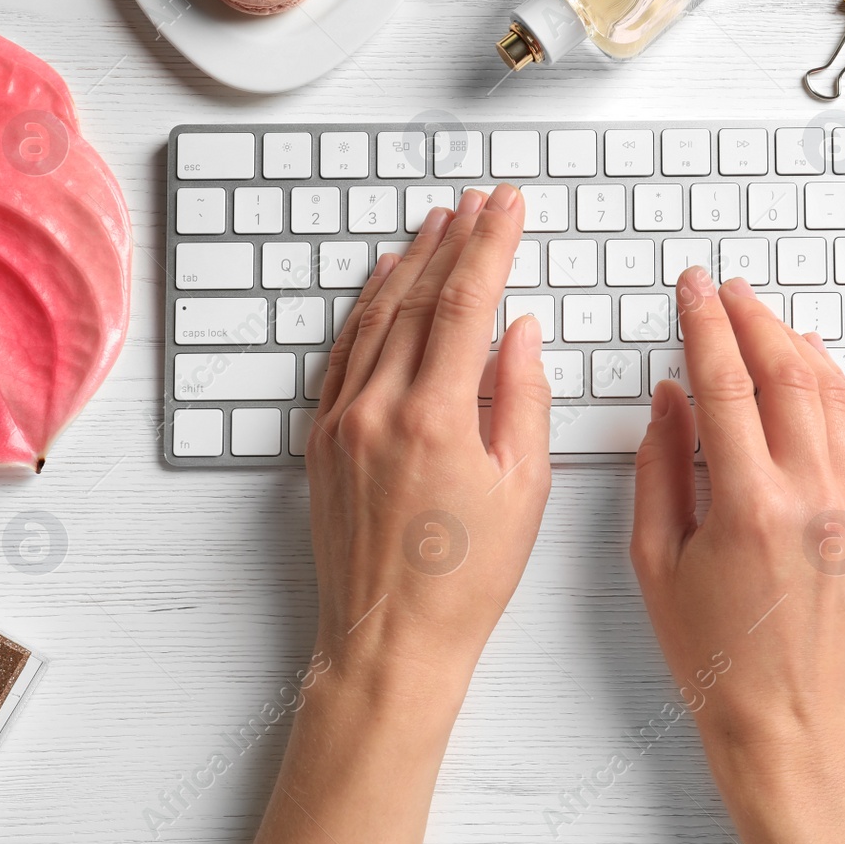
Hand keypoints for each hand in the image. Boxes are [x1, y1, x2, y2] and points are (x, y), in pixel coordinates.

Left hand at [306, 183, 550, 686]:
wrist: (390, 642)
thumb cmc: (465, 581)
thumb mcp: (523, 490)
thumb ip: (523, 399)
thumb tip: (520, 334)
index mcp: (437, 419)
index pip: (466, 304)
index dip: (490, 246)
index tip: (508, 207)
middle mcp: (380, 409)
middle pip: (418, 299)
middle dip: (453, 241)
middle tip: (478, 201)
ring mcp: (343, 422)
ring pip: (375, 318)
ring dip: (408, 263)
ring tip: (437, 223)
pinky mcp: (321, 441)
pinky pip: (343, 354)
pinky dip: (365, 310)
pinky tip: (383, 282)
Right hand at [632, 267, 844, 843]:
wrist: (789, 719)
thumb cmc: (714, 656)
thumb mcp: (657, 563)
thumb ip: (658, 469)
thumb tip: (669, 397)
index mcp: (749, 508)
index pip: (725, 385)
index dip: (704, 326)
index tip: (691, 289)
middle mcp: (810, 496)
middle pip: (785, 373)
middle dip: (751, 318)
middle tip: (724, 288)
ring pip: (829, 392)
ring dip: (793, 342)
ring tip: (761, 315)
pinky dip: (832, 385)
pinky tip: (809, 365)